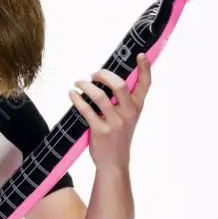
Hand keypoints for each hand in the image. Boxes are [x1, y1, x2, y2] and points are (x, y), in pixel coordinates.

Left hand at [68, 53, 151, 171]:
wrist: (114, 164)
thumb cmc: (118, 138)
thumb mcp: (127, 119)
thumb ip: (123, 102)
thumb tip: (108, 79)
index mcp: (137, 108)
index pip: (145, 85)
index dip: (145, 68)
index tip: (140, 55)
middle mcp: (128, 114)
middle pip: (119, 85)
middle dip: (104, 74)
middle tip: (94, 74)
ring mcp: (115, 123)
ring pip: (99, 96)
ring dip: (86, 85)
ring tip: (78, 83)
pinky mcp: (100, 131)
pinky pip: (86, 110)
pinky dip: (77, 99)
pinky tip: (72, 94)